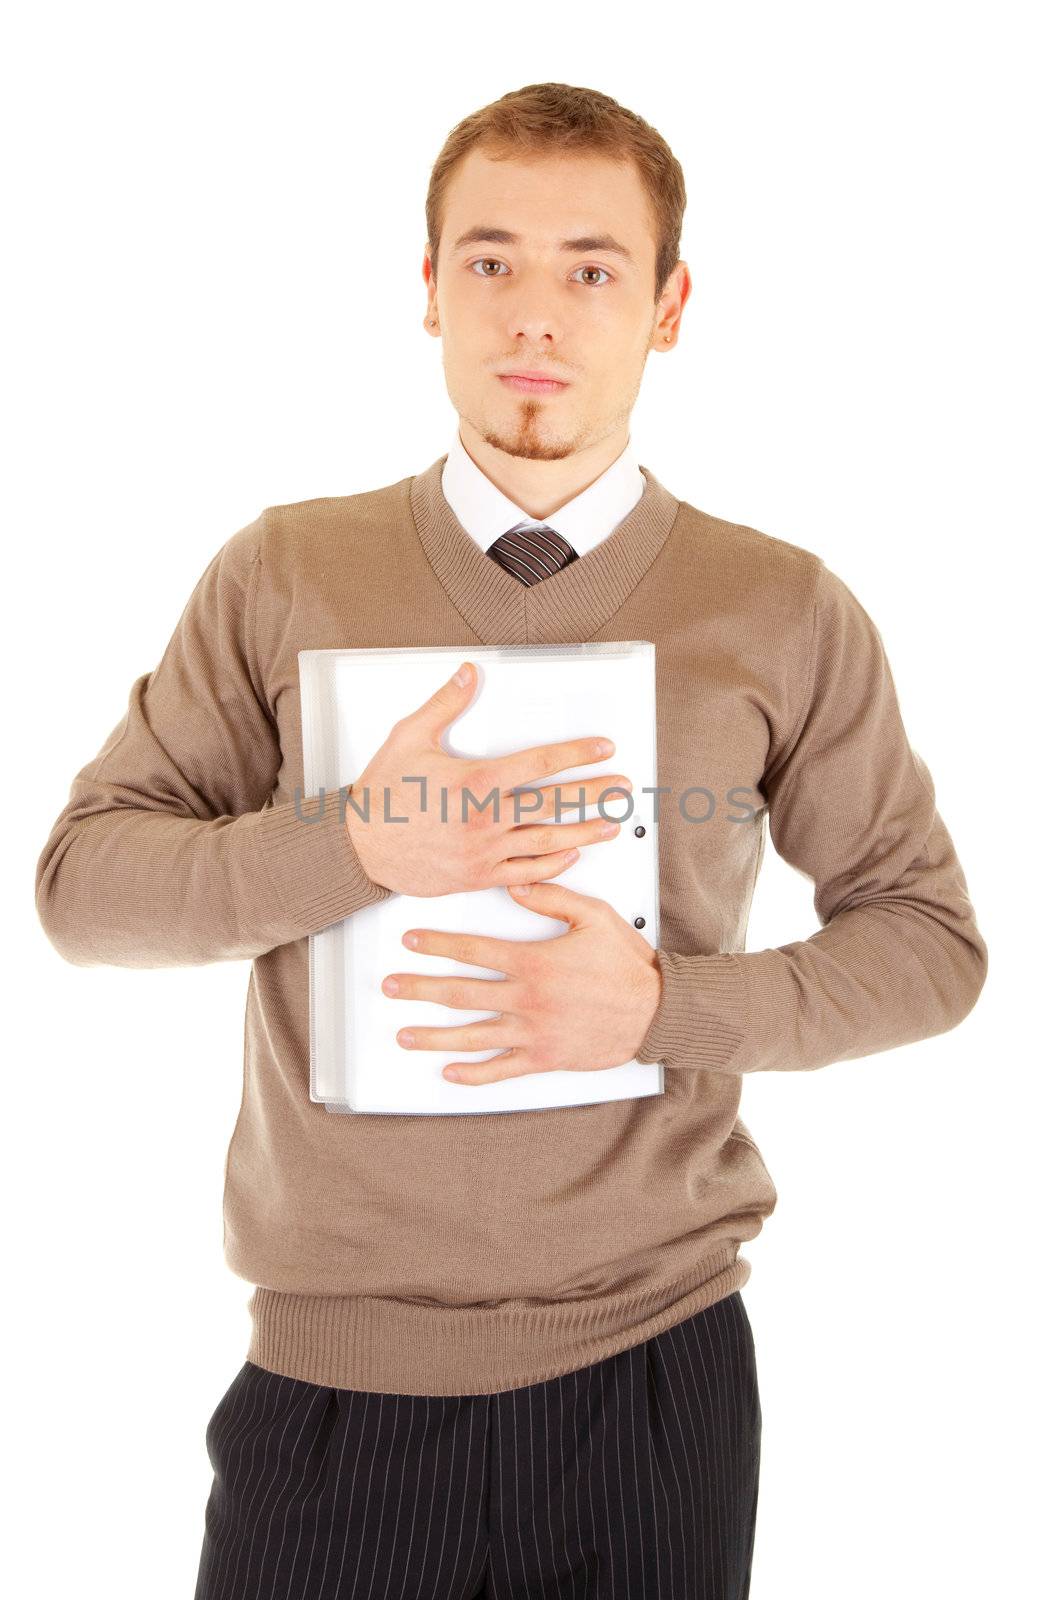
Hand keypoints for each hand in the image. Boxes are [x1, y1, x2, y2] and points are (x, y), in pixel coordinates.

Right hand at [344, 661, 632, 897]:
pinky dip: (553, 864)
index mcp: (475, 782)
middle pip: (554, 804)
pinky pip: (526, 873)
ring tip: (611, 824)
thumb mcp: (409, 738)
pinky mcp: (477, 876)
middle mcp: (485, 820)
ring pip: (547, 841)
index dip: (577, 754)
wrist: (359, 848)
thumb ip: (444, 705)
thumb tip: (467, 674)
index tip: (602, 748)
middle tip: (622, 788)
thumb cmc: (381, 796)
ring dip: (585, 831)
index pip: (539, 763)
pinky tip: (571, 854)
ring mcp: (484, 852)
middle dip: (594, 794)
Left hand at [382, 879, 663, 1083]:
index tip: (411, 942)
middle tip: (390, 987)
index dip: (437, 944)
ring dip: (434, 1036)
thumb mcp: (594, 917)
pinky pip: (502, 1070)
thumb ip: (552, 897)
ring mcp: (534, 1032)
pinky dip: (474, 1074)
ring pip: (473, 1035)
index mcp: (534, 962)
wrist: (658, 1011)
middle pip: (461, 993)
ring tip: (405, 1035)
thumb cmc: (628, 966)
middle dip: (420, 989)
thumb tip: (514, 884)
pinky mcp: (545, 1058)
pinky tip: (450, 1073)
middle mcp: (528, 999)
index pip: (473, 950)